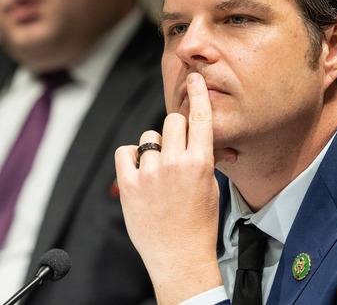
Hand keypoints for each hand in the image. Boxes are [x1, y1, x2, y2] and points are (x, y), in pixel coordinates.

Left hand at [115, 72, 221, 302]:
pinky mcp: (129, 185)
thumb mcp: (211, 187)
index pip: (200, 118)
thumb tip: (199, 138)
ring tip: (158, 173)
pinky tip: (139, 172)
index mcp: (200, 163)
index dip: (197, 94)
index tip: (193, 79)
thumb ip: (203, 158)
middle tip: (176, 148)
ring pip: (148, 137)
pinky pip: (125, 152)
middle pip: (172, 121)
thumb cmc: (199, 224)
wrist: (180, 257)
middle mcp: (175, 164)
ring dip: (153, 149)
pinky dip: (131, 158)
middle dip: (175, 130)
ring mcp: (150, 174)